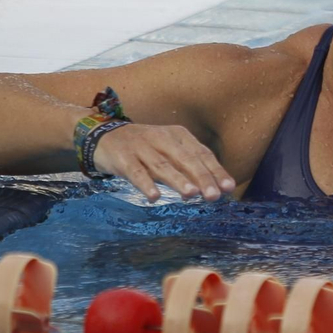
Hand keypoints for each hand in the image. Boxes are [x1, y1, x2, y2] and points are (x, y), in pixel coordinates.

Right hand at [91, 123, 236, 201]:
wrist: (104, 136)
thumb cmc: (145, 148)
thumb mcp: (169, 150)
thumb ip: (189, 166)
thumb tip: (217, 186)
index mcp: (178, 135)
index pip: (201, 153)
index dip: (216, 171)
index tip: (229, 187)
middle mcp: (162, 138)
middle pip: (185, 159)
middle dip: (201, 177)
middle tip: (214, 195)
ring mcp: (141, 147)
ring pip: (163, 165)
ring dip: (178, 179)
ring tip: (191, 194)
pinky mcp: (123, 158)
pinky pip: (136, 172)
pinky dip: (146, 184)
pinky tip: (154, 197)